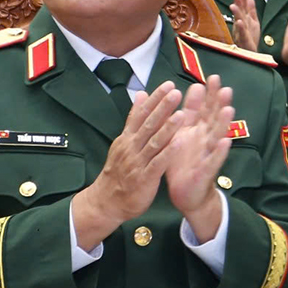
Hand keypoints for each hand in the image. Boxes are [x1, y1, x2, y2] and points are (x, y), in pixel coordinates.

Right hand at [70, 84, 181, 250]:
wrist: (106, 202)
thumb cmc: (119, 171)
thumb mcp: (124, 142)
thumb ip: (134, 119)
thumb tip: (141, 94)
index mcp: (127, 138)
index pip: (141, 114)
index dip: (155, 99)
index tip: (168, 85)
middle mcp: (131, 147)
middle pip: (148, 124)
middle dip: (162, 108)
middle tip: (175, 92)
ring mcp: (137, 162)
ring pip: (154, 142)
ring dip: (168, 128)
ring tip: (181, 114)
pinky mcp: (144, 178)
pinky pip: (157, 163)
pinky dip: (168, 153)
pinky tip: (180, 143)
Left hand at [163, 77, 235, 238]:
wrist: (186, 192)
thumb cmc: (183, 161)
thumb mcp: (182, 132)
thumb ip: (188, 111)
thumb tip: (195, 87)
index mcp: (196, 130)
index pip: (204, 108)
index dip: (209, 95)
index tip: (212, 78)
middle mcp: (204, 139)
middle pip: (213, 118)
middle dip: (219, 104)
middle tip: (225, 88)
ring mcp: (207, 154)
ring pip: (217, 135)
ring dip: (223, 123)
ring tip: (228, 110)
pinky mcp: (206, 170)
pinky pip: (213, 159)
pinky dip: (219, 151)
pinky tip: (225, 141)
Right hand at [229, 0, 261, 52]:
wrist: (250, 54)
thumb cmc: (250, 37)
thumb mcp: (252, 20)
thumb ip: (250, 8)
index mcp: (245, 19)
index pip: (244, 7)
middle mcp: (242, 24)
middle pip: (240, 12)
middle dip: (238, 3)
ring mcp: (241, 32)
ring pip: (239, 22)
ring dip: (236, 14)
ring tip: (233, 6)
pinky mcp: (243, 41)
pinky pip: (242, 34)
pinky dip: (240, 28)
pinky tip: (239, 22)